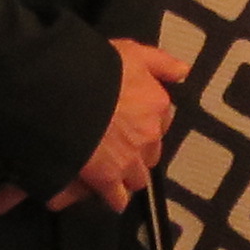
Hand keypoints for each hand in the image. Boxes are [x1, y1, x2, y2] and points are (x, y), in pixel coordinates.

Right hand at [0, 38, 189, 218]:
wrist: (65, 92)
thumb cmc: (96, 67)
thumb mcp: (131, 52)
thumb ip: (160, 62)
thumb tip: (184, 71)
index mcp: (156, 103)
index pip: (162, 119)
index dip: (147, 121)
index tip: (132, 121)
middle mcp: (149, 134)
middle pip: (151, 151)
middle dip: (139, 152)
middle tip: (119, 146)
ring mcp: (130, 159)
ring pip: (138, 177)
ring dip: (128, 175)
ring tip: (112, 170)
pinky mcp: (107, 178)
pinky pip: (117, 198)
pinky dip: (112, 197)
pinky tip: (104, 192)